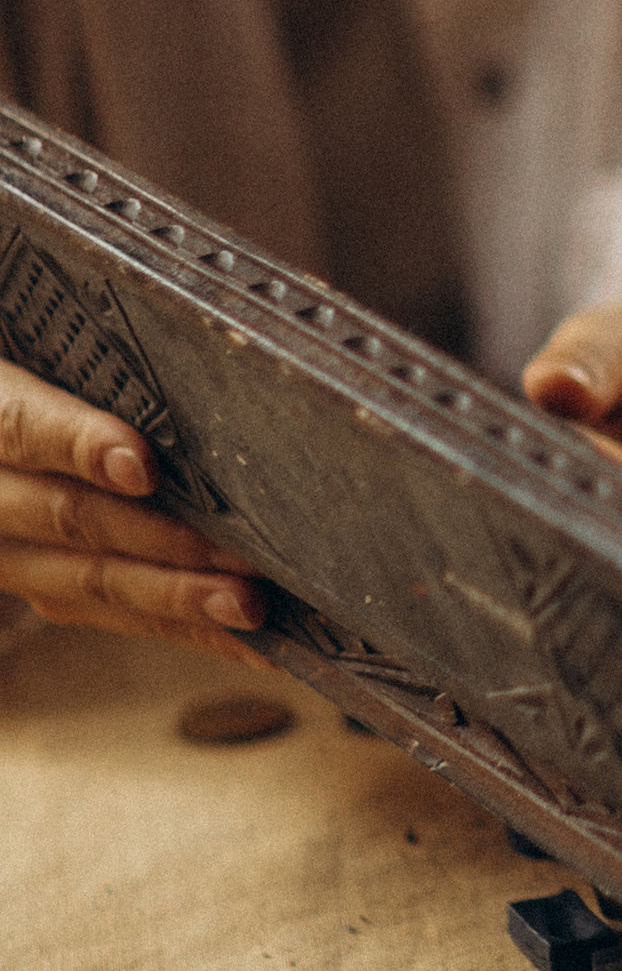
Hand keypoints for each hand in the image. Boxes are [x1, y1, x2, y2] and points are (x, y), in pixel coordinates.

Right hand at [0, 358, 262, 650]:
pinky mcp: (40, 580)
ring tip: (248, 608)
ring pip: (88, 579)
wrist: (3, 434)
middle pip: (69, 518)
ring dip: (175, 599)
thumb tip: (179, 333)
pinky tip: (244, 637)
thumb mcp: (40, 341)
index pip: (22, 425)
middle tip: (240, 558)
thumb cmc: (38, 358)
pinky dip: (179, 625)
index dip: (81, 445)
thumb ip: (95, 354)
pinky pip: (107, 609)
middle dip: (161, 542)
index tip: (142, 465)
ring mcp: (7, 549)